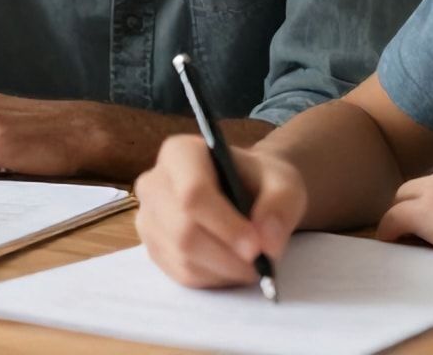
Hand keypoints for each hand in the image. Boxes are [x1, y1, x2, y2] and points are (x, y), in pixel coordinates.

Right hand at [135, 134, 306, 288]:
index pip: (192, 193)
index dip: (224, 225)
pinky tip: (231, 266)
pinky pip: (181, 274)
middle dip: (226, 255)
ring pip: (182, 257)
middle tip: (260, 263)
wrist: (245, 193)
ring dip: (223, 269)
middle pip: (183, 230)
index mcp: (181, 153)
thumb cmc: (259, 182)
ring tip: (251, 263)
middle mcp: (154, 183)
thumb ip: (281, 206)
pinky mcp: (153, 248)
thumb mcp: (284, 183)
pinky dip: (213, 278)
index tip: (256, 247)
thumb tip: (267, 241)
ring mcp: (148, 218)